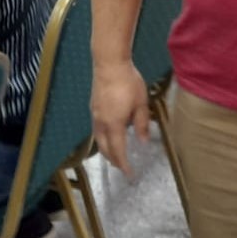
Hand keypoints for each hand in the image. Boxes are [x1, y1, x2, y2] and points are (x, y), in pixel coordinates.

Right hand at [91, 62, 150, 178]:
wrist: (109, 64)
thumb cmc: (128, 82)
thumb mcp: (141, 104)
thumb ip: (142, 124)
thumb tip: (143, 141)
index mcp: (114, 124)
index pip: (118, 151)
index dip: (123, 164)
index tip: (129, 174)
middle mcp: (101, 123)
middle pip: (104, 148)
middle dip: (113, 160)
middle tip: (122, 166)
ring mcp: (95, 115)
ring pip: (98, 140)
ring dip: (106, 150)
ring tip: (115, 155)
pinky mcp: (93, 108)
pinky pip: (96, 130)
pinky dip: (103, 139)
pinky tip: (109, 136)